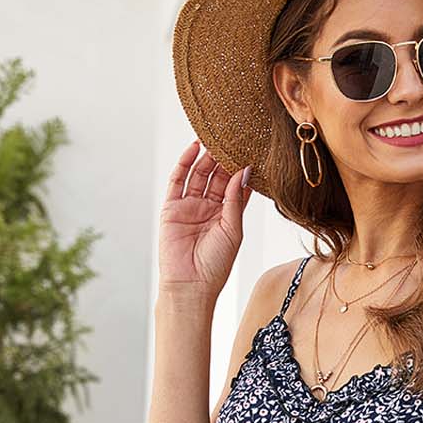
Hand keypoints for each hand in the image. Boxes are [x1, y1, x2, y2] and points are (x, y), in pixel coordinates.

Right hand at [159, 138, 254, 303]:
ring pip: (199, 175)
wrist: (190, 284)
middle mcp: (208, 209)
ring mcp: (189, 207)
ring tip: (215, 137)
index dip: (240, 170)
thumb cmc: (215, 265)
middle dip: (224, 159)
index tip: (250, 150)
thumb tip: (244, 172)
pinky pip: (178, 180)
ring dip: (206, 157)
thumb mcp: (233, 229)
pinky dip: (185, 163)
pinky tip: (194, 148)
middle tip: (233, 138)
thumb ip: (236, 200)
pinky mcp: (172, 207)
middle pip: (216, 177)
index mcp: (226, 216)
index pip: (234, 186)